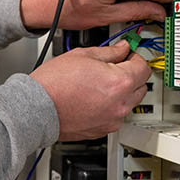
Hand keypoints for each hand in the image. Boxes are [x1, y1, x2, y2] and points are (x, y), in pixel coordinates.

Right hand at [31, 41, 150, 140]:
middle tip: (113, 68)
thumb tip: (121, 49)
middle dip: (130, 75)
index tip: (128, 54)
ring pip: (130, 102)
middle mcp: (121, 103)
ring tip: (98, 86)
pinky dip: (110, 107)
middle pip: (141, 86)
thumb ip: (108, 51)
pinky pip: (116, 115)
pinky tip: (92, 99)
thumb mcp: (81, 55)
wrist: (36, 108)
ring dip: (122, 93)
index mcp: (119, 82)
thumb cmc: (53, 84)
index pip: (143, 67)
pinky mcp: (103, 130)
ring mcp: (113, 119)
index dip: (134, 57)